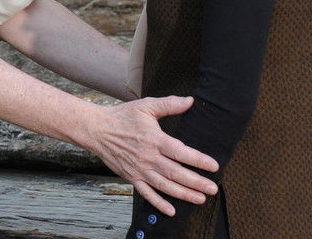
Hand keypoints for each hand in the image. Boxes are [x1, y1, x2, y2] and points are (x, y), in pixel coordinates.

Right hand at [82, 95, 218, 216]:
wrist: (97, 130)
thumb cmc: (122, 117)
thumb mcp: (146, 106)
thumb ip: (169, 104)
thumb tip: (190, 101)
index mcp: (154, 139)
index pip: (181, 152)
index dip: (198, 160)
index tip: (213, 166)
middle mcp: (148, 157)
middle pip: (176, 173)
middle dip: (196, 182)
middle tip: (213, 188)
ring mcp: (140, 170)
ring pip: (165, 186)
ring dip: (183, 194)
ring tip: (200, 199)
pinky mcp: (132, 177)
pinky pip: (147, 194)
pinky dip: (159, 203)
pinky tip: (171, 210)